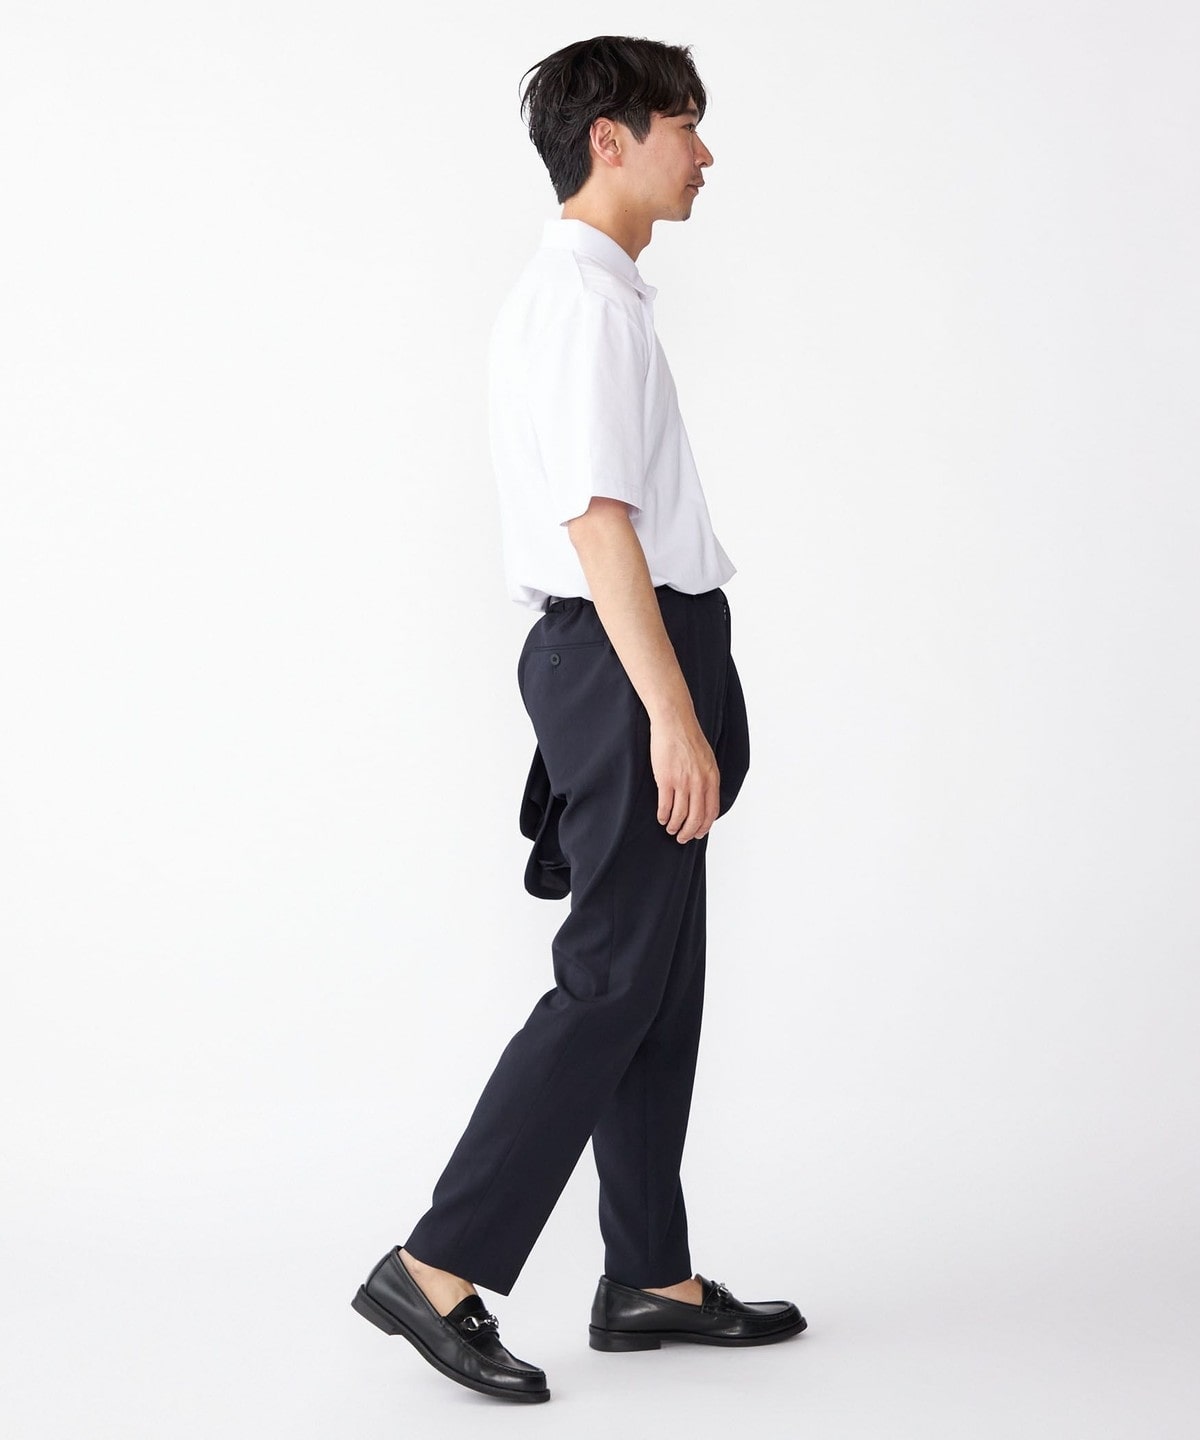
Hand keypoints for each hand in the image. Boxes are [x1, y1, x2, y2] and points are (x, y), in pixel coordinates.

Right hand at [650, 716, 720, 842]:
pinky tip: (662, 818)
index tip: (699, 833)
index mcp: (712, 778)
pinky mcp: (666, 780)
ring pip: (680, 815)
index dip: (704, 826)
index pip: (711, 811)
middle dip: (689, 832)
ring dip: (674, 826)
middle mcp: (699, 783)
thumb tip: (704, 797)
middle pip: (696, 818)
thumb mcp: (707, 759)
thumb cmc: (689, 738)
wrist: (674, 723)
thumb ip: (707, 779)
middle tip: (682, 837)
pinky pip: (666, 806)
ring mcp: (683, 782)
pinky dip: (663, 816)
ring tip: (670, 829)